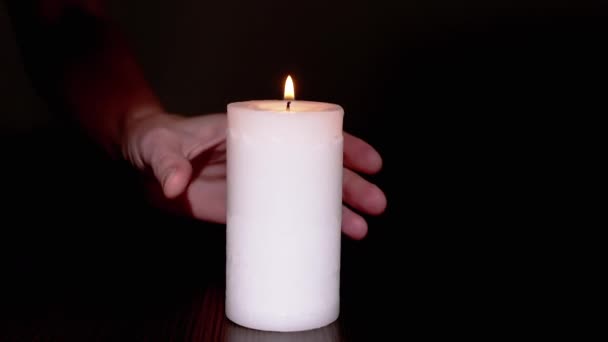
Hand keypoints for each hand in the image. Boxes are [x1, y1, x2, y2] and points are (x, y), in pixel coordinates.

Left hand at [123, 112, 385, 238]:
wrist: (145, 165)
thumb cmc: (158, 142)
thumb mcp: (163, 145)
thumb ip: (169, 161)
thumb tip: (174, 184)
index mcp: (257, 131)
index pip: (309, 133)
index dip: (343, 146)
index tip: (369, 161)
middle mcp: (267, 156)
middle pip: (319, 168)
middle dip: (351, 185)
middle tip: (376, 204)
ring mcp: (260, 184)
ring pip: (308, 195)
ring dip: (338, 211)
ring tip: (360, 229)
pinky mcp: (248, 208)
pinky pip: (285, 217)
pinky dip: (307, 228)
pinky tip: (327, 241)